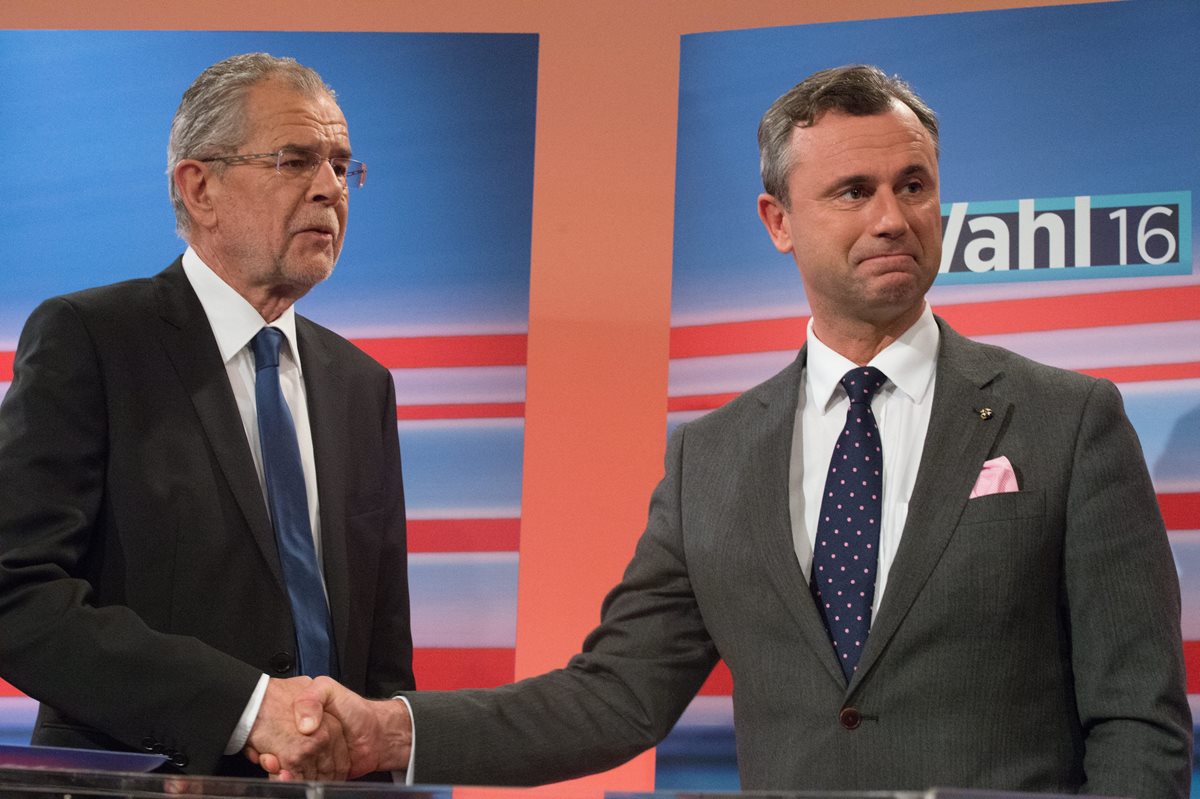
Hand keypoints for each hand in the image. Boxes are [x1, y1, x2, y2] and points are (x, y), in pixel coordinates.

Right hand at [258, 677, 412, 779]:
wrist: (377, 733)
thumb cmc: (354, 709)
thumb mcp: (328, 689)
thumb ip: (312, 698)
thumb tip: (304, 726)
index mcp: (298, 724)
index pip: (272, 735)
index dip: (265, 742)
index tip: (267, 750)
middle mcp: (301, 742)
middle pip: (275, 756)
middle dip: (271, 762)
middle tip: (271, 761)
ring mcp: (308, 760)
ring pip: (285, 772)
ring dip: (280, 774)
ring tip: (280, 771)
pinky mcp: (318, 776)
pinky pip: (300, 782)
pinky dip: (293, 783)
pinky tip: (288, 778)